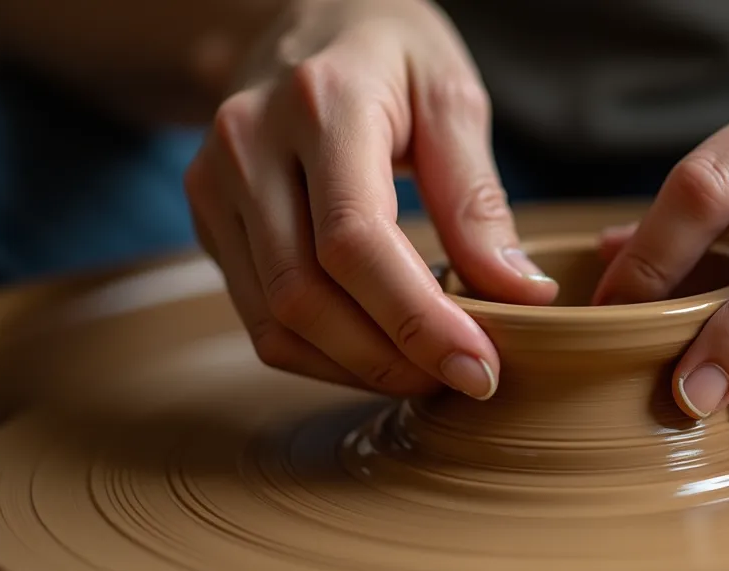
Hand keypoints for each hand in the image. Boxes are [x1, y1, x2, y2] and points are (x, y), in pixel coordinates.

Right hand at [183, 0, 556, 398]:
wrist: (300, 17)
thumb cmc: (390, 52)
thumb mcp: (451, 96)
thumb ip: (477, 196)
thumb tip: (520, 294)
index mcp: (320, 103)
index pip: (354, 240)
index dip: (417, 320)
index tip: (479, 366)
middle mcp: (249, 145)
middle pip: (306, 294)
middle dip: (393, 358)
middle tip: (466, 377)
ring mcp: (214, 184)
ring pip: (276, 321)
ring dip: (359, 369)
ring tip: (429, 370)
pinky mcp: (208, 219)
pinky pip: (259, 319)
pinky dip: (324, 356)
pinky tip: (381, 352)